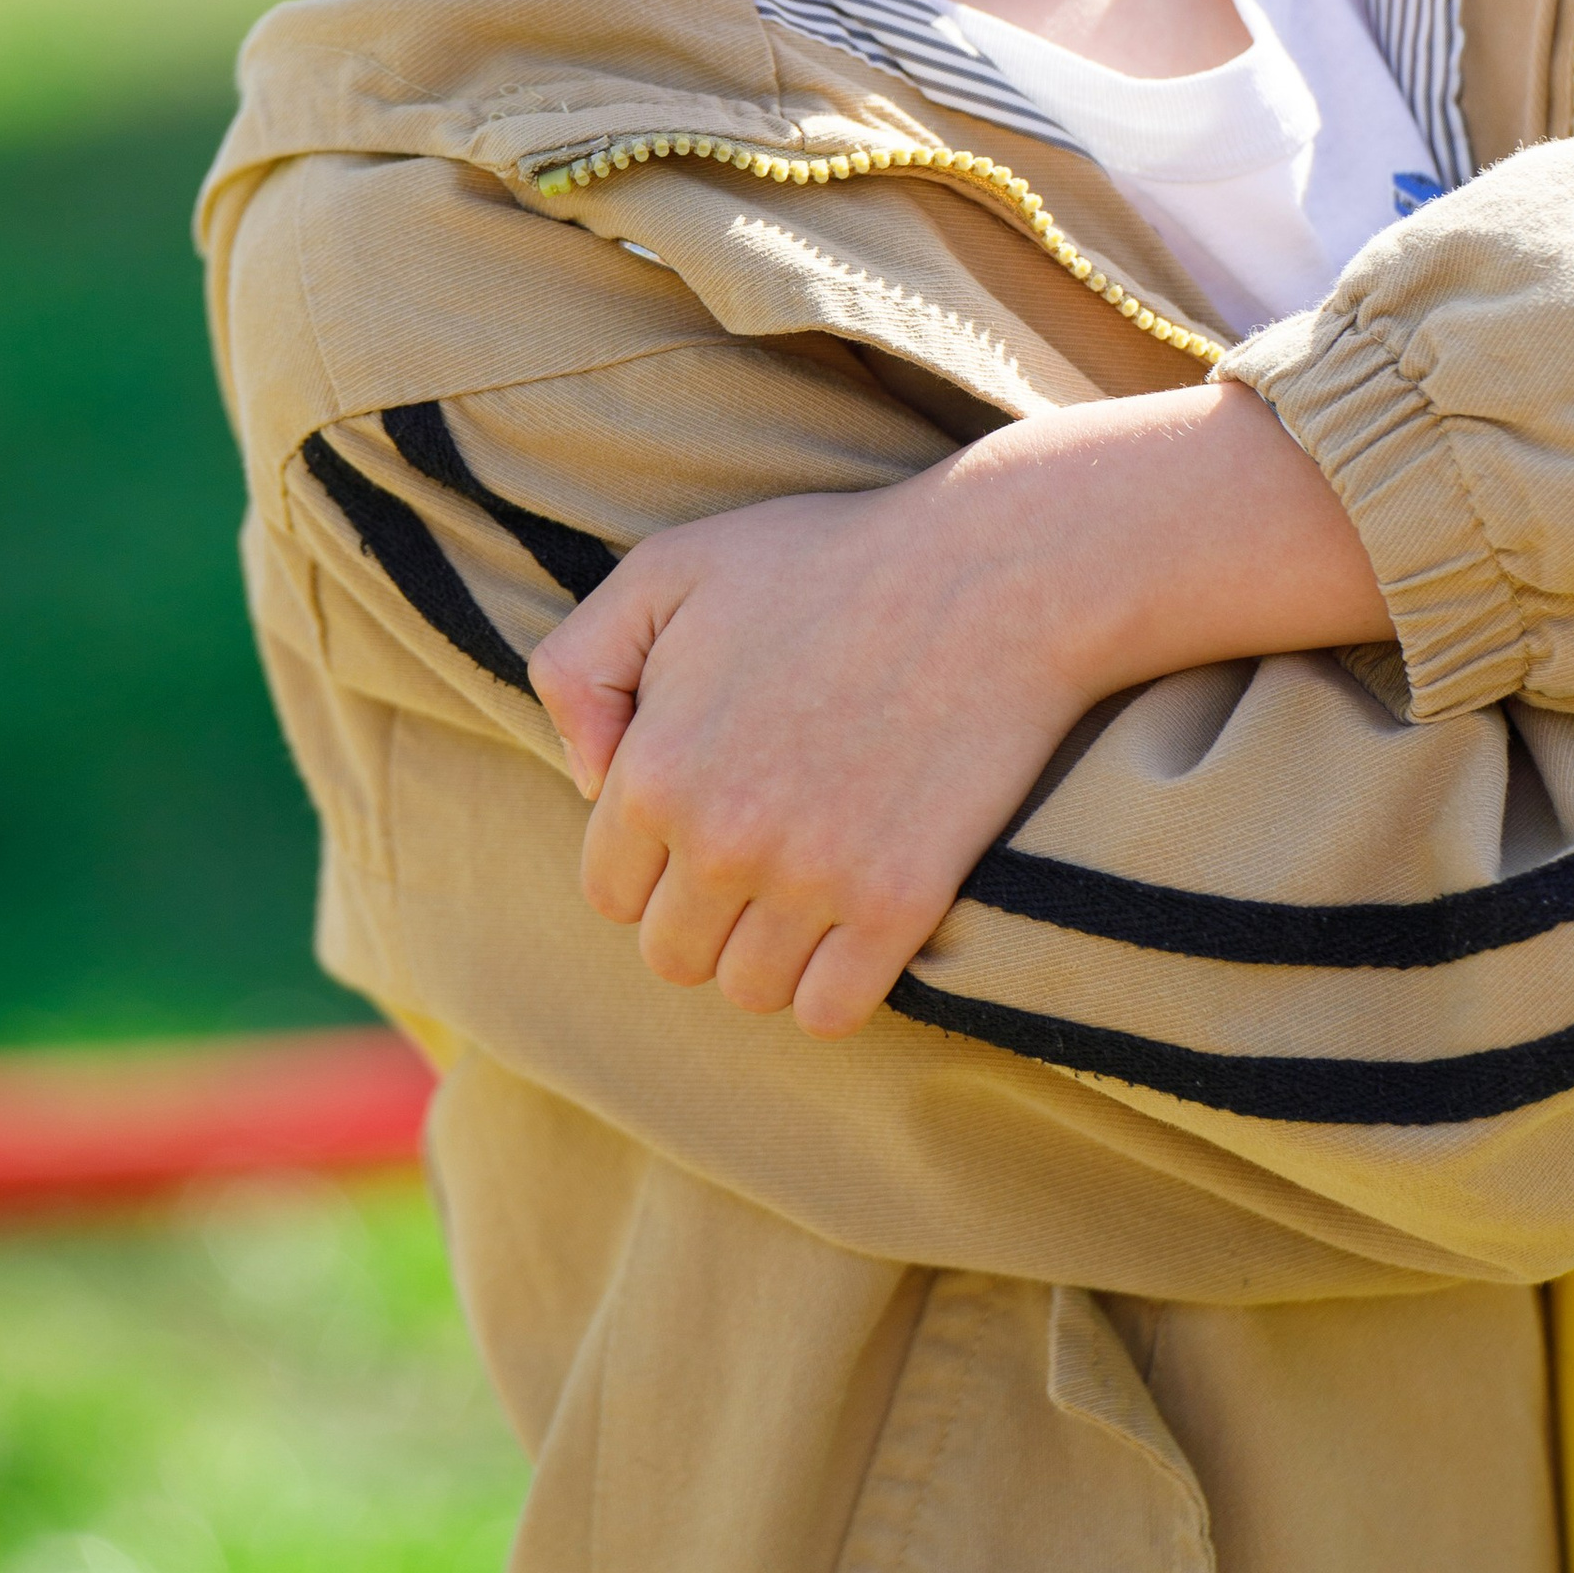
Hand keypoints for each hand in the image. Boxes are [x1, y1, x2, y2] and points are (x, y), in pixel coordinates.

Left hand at [526, 381, 1385, 1037]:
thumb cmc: (828, 561)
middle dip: (704, 914)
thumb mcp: (668, 567)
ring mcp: (813, 879)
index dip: (652, 860)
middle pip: (672, 954)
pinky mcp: (899, 902)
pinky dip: (833, 989)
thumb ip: (578, 666)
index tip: (706, 816)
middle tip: (762, 849)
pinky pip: (831, 1012)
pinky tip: (854, 928)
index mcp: (654, 769)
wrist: (995, 573)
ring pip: (750, 991)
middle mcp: (721, 839)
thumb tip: (585, 781)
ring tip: (808, 884)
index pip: (609, 890)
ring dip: (769, 954)